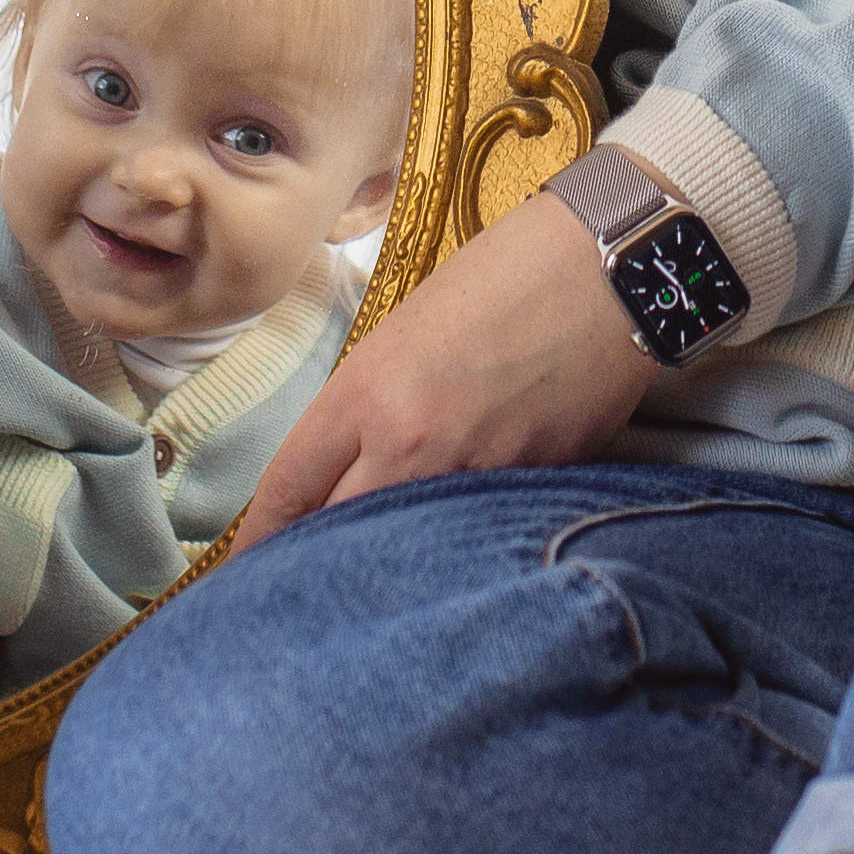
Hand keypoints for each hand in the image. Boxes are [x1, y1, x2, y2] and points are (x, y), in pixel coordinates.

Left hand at [231, 191, 653, 554]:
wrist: (607, 269)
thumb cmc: (505, 279)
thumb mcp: (406, 333)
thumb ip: (370, 406)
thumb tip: (350, 469)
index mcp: (367, 393)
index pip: (290, 488)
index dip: (262, 537)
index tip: (246, 567)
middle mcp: (413, 444)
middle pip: (338, 533)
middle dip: (316, 561)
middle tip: (303, 584)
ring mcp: (478, 474)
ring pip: (408, 544)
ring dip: (388, 560)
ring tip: (376, 576)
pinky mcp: (536, 488)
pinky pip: (476, 532)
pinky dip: (459, 541)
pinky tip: (457, 544)